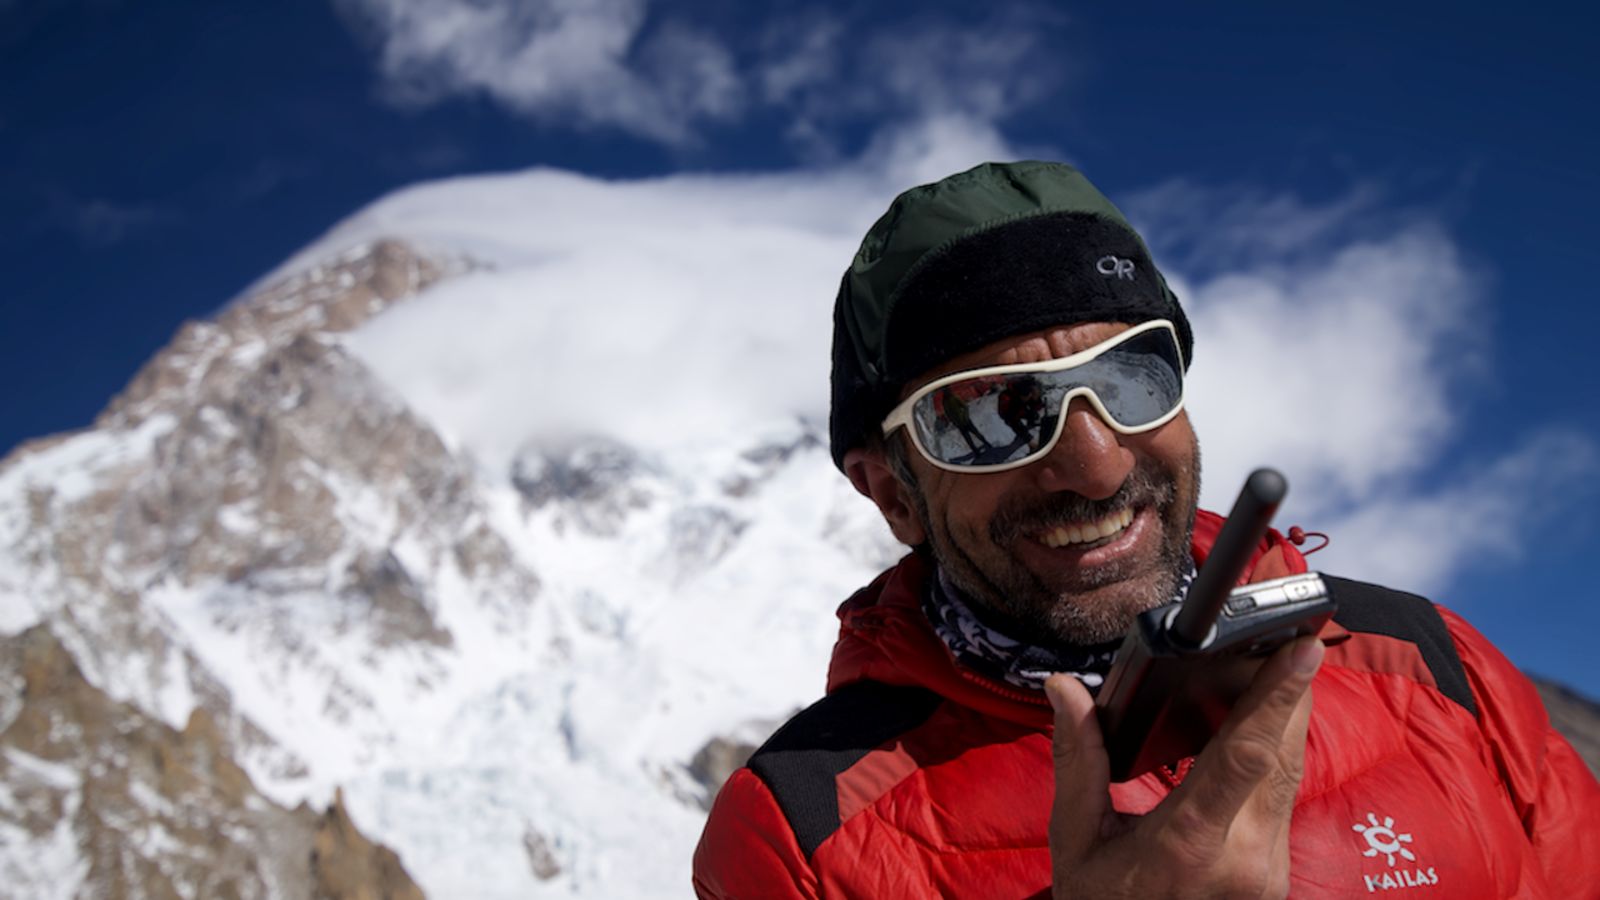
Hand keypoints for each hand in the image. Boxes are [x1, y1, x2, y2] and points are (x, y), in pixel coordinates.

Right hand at [1045, 637, 1322, 899]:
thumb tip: (1065, 689)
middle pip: (1282, 753)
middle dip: (1291, 690)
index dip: (1277, 697)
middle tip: (1292, 632)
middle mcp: (1246, 857)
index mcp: (1190, 845)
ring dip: (1288, 716)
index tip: (1301, 650)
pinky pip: (1282, 798)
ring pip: (1290, 772)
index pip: (1246, 755)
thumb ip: (1077, 761)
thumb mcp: (1076, 842)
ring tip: (1283, 661)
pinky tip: (1262, 722)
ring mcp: (1269, 868)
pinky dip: (1274, 752)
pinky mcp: (1277, 873)